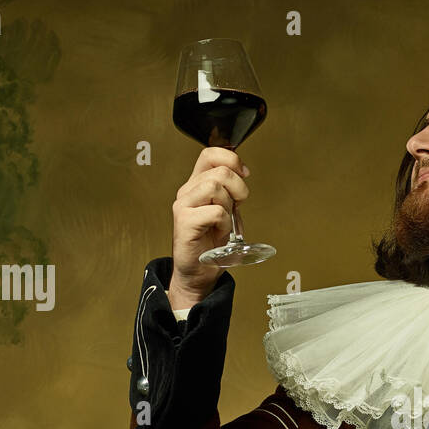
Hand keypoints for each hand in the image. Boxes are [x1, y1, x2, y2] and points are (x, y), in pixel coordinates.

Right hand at [169, 147, 249, 307]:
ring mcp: (184, 206)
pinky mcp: (185, 222)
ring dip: (229, 206)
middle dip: (238, 188)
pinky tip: (219, 233)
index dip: (231, 159)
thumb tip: (242, 173)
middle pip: (220, 171)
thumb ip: (231, 193)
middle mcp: (187, 192)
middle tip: (236, 207)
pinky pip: (215, 212)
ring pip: (215, 187)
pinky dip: (224, 223)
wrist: (198, 274)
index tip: (244, 174)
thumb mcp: (227, 213)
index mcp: (197, 185)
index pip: (210, 154)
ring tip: (224, 223)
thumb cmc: (211, 246)